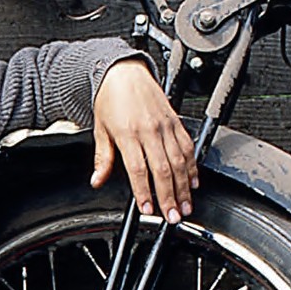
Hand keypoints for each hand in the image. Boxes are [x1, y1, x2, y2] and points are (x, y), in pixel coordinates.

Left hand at [91, 58, 197, 222]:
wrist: (123, 73)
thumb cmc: (110, 100)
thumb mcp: (100, 130)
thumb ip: (103, 158)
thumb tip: (97, 181)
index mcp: (128, 134)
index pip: (139, 170)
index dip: (144, 193)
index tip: (148, 210)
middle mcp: (149, 131)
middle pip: (163, 170)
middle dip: (170, 196)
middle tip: (173, 216)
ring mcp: (165, 126)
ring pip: (179, 161)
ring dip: (184, 187)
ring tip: (185, 206)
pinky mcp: (176, 122)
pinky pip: (187, 147)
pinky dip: (192, 166)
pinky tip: (193, 182)